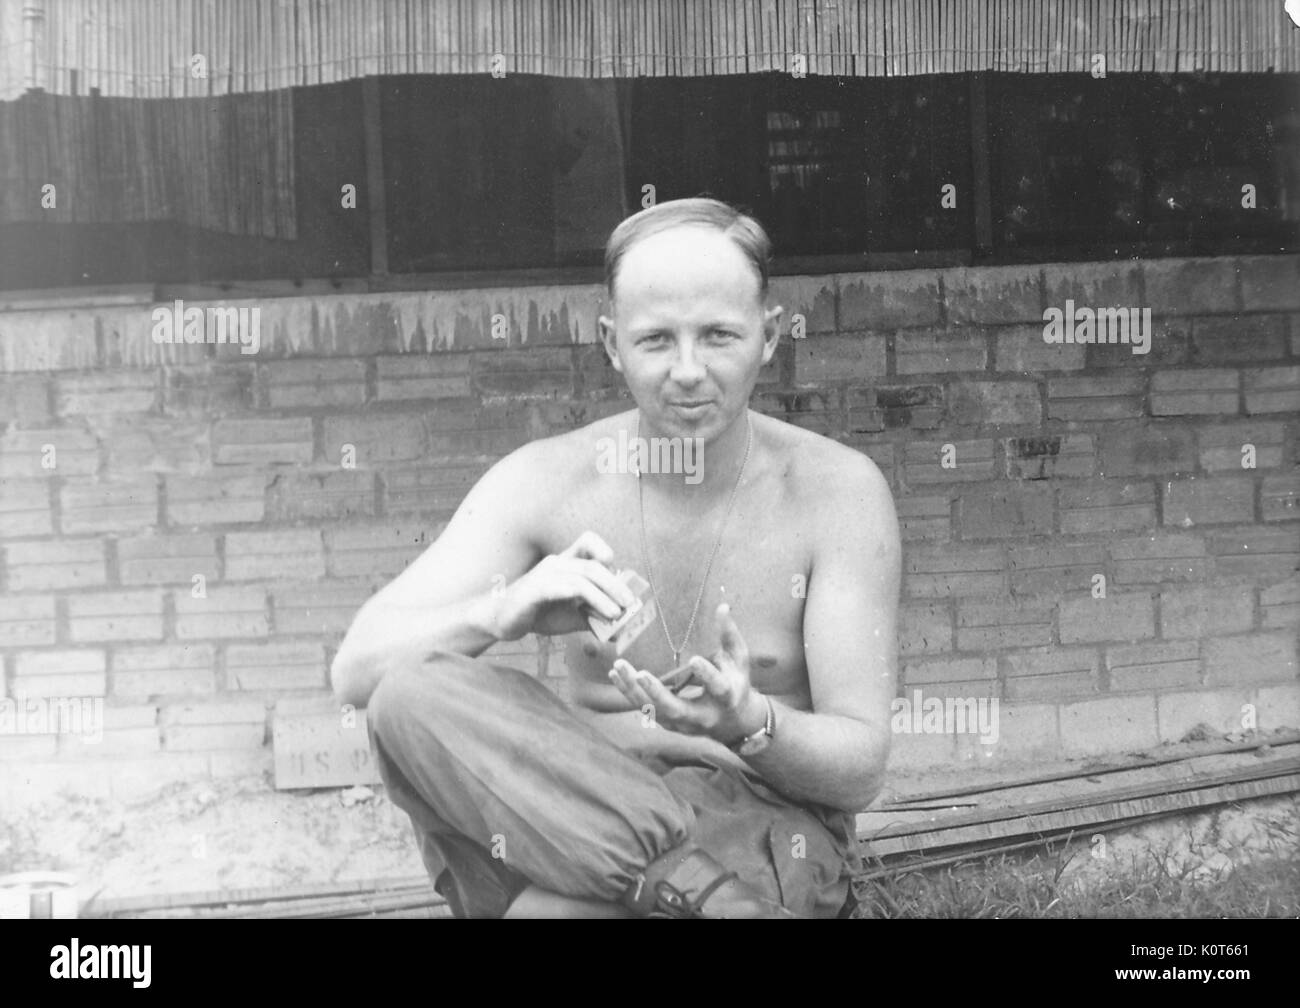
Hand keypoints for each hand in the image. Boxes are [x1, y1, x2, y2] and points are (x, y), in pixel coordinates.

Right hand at [491, 531, 637, 640]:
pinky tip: (584, 607)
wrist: (504, 620)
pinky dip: (573, 595)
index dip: (604, 550)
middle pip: (592, 565)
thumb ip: (595, 616)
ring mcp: (544, 576)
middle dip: (615, 585)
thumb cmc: (541, 613)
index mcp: (567, 563)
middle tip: (628, 604)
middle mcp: (556, 563)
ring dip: (601, 597)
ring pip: (580, 579)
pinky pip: (556, 588)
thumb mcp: (573, 615)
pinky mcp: (532, 591)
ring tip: (614, 614)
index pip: (587, 541)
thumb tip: (622, 628)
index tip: (617, 570)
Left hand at [606, 602, 766, 744]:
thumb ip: (729, 635)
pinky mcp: (669, 724)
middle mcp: (703, 716)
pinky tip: (616, 675)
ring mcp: (684, 724)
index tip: (694, 659)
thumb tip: (722, 606)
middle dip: (657, 693)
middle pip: (677, 710)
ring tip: (618, 668)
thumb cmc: (736, 683)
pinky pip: (647, 709)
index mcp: (727, 698)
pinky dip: (629, 694)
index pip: (718, 688)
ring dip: (635, 691)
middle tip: (640, 674)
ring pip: (656, 712)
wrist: (734, 723)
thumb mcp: (739, 659)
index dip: (707, 675)